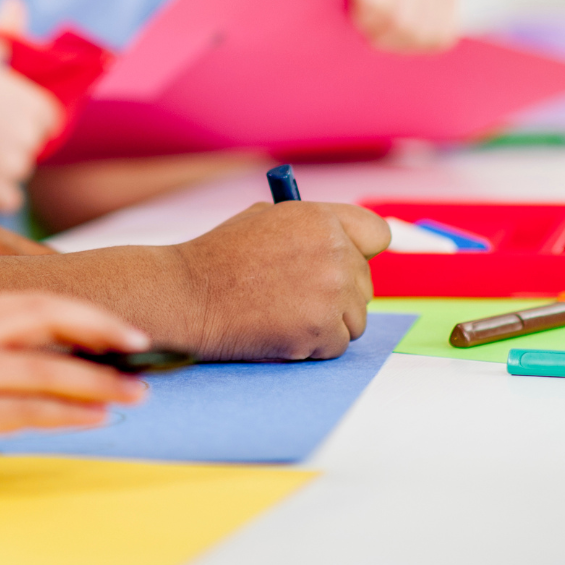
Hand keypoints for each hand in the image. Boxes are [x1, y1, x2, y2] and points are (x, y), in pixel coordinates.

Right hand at [0, 0, 60, 212]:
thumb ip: (6, 28)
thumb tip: (15, 2)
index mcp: (35, 106)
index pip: (49, 119)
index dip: (25, 116)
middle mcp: (30, 138)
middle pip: (32, 146)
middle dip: (11, 140)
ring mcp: (13, 169)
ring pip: (17, 172)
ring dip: (0, 166)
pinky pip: (7, 199)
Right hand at [0, 293, 146, 472]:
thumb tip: (24, 359)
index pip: (35, 299)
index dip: (83, 311)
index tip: (117, 326)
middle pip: (51, 318)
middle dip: (103, 330)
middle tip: (142, 346)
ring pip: (50, 367)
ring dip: (100, 380)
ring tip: (136, 392)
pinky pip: (29, 408)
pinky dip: (69, 411)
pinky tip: (96, 418)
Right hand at [173, 200, 390, 360]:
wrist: (188, 295)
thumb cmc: (219, 258)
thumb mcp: (266, 219)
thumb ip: (311, 229)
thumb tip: (347, 247)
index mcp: (320, 218)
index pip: (376, 234)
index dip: (361, 251)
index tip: (349, 264)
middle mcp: (334, 251)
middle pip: (365, 284)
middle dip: (339, 294)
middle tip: (298, 297)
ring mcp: (331, 292)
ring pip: (356, 319)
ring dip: (328, 322)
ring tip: (284, 314)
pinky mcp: (322, 329)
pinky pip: (337, 345)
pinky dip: (313, 346)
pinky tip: (280, 331)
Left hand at [323, 0, 458, 51]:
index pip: (381, 6)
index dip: (368, 23)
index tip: (358, 22)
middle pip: (405, 25)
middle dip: (385, 37)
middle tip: (372, 35)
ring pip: (425, 34)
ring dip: (404, 44)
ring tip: (389, 35)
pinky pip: (443, 36)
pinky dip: (424, 45)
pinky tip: (408, 37)